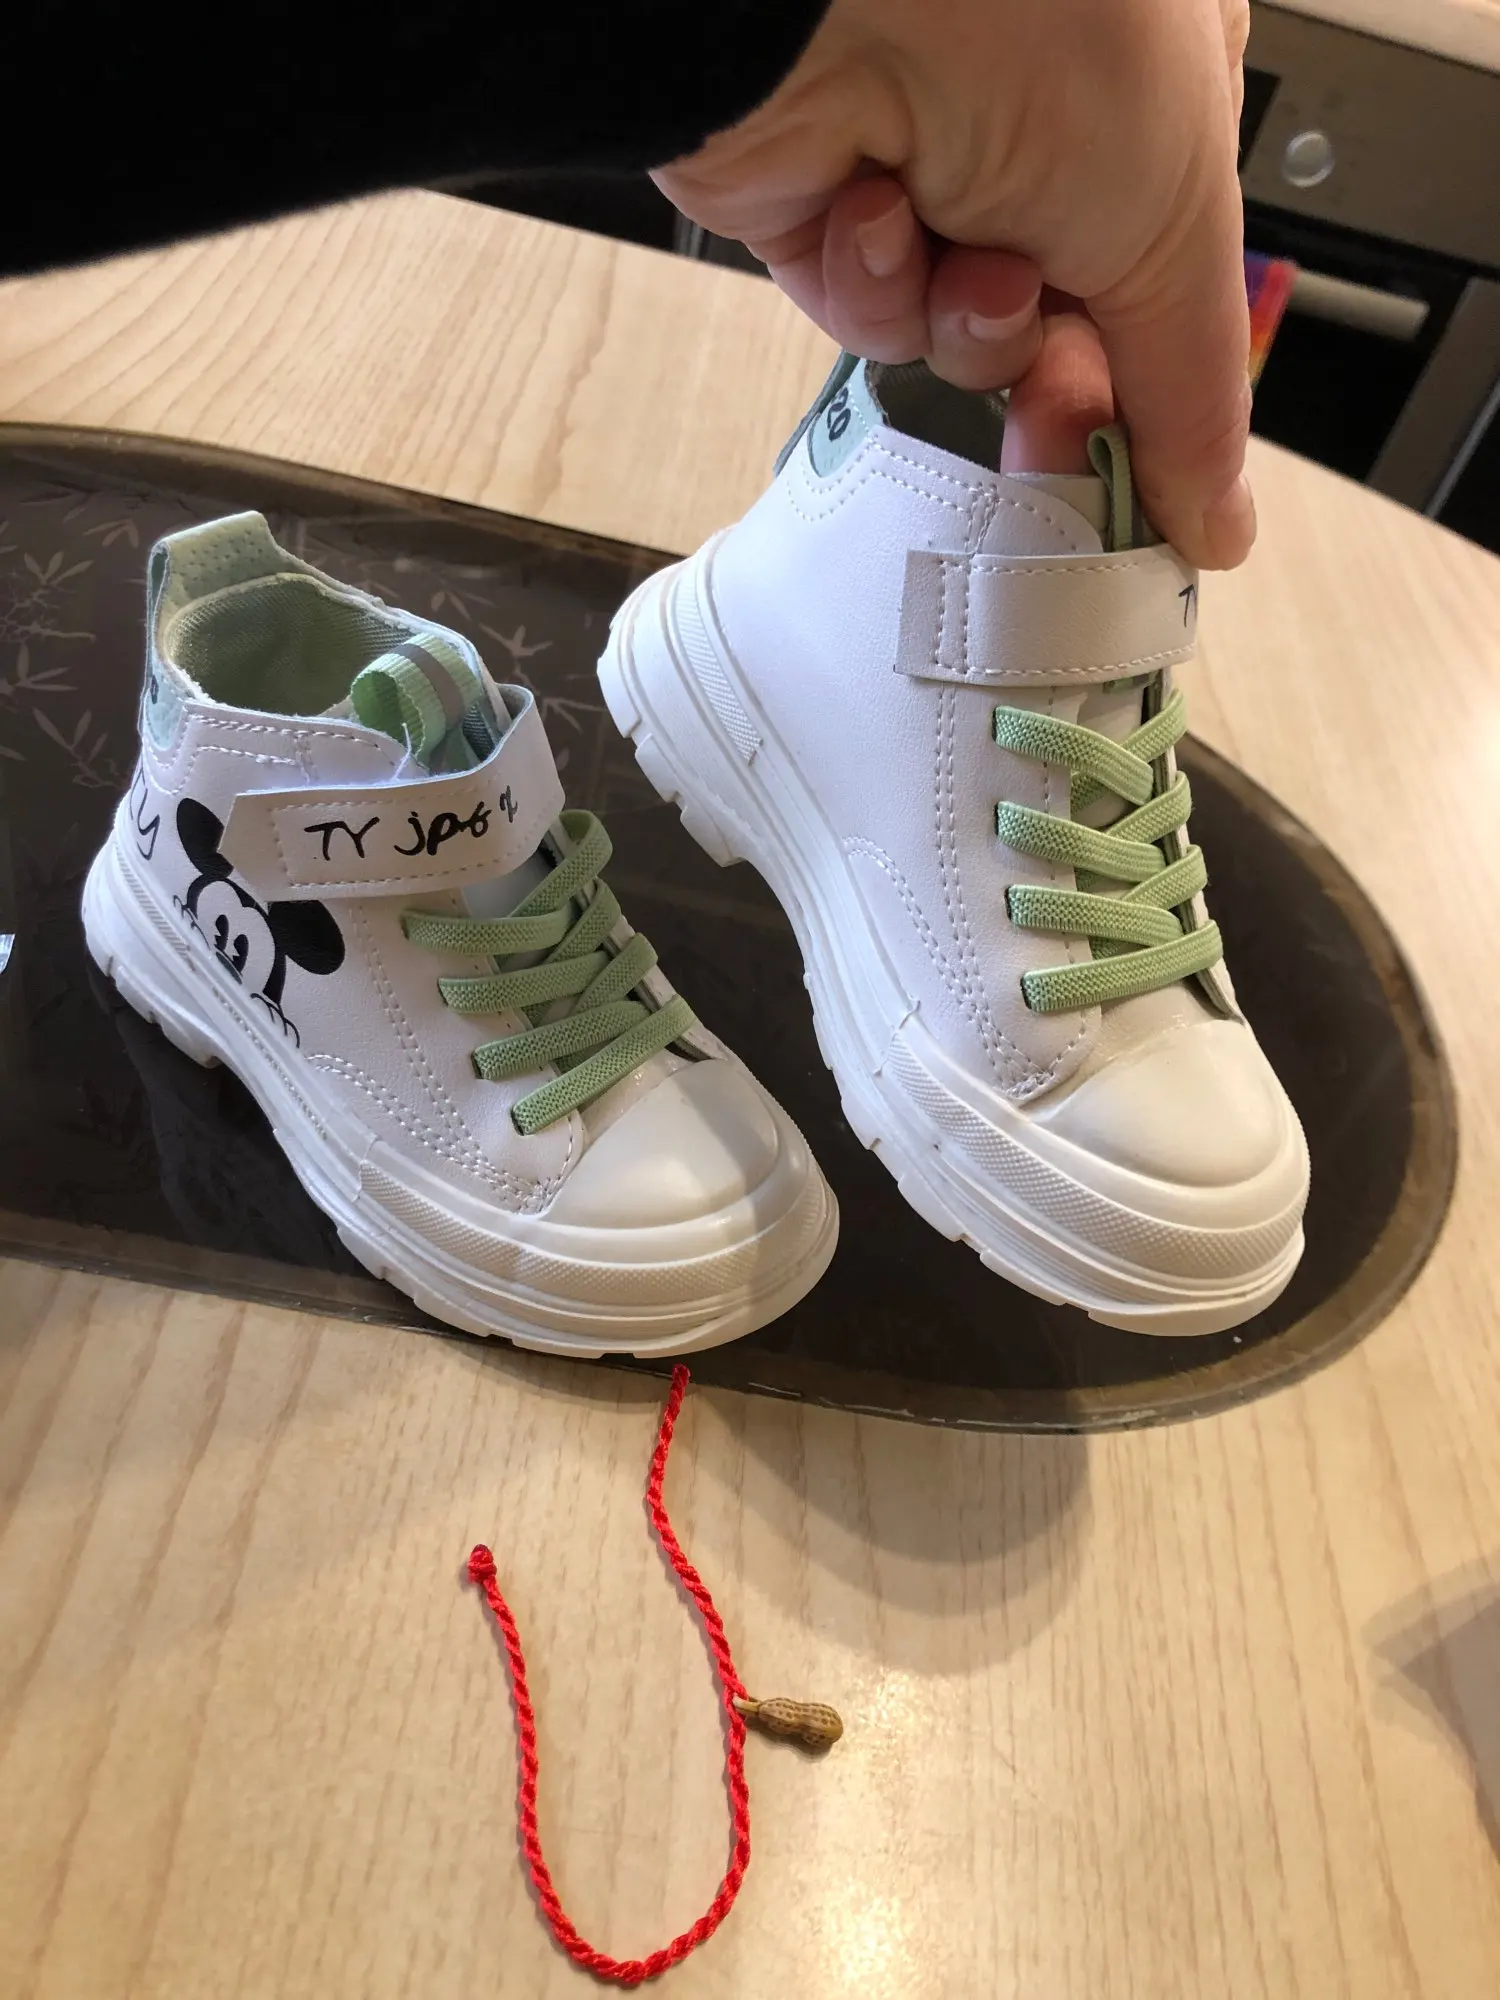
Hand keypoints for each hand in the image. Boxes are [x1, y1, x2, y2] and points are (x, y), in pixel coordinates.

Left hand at [655, 0, 1253, 567]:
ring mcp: (929, 158)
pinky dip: (878, 287)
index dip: (1151, 381)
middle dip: (1053, 378)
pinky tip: (876, 212)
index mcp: (1159, 88)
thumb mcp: (1173, 218)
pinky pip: (870, 310)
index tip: (1148, 476)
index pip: (1166, 280)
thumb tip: (1218, 525)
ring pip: (962, 334)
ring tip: (965, 258)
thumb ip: (1194, 390)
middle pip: (1063, 326)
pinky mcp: (825, 201)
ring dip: (967, 323)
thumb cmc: (1040, 24)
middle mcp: (1042, 119)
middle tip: (1051, 420)